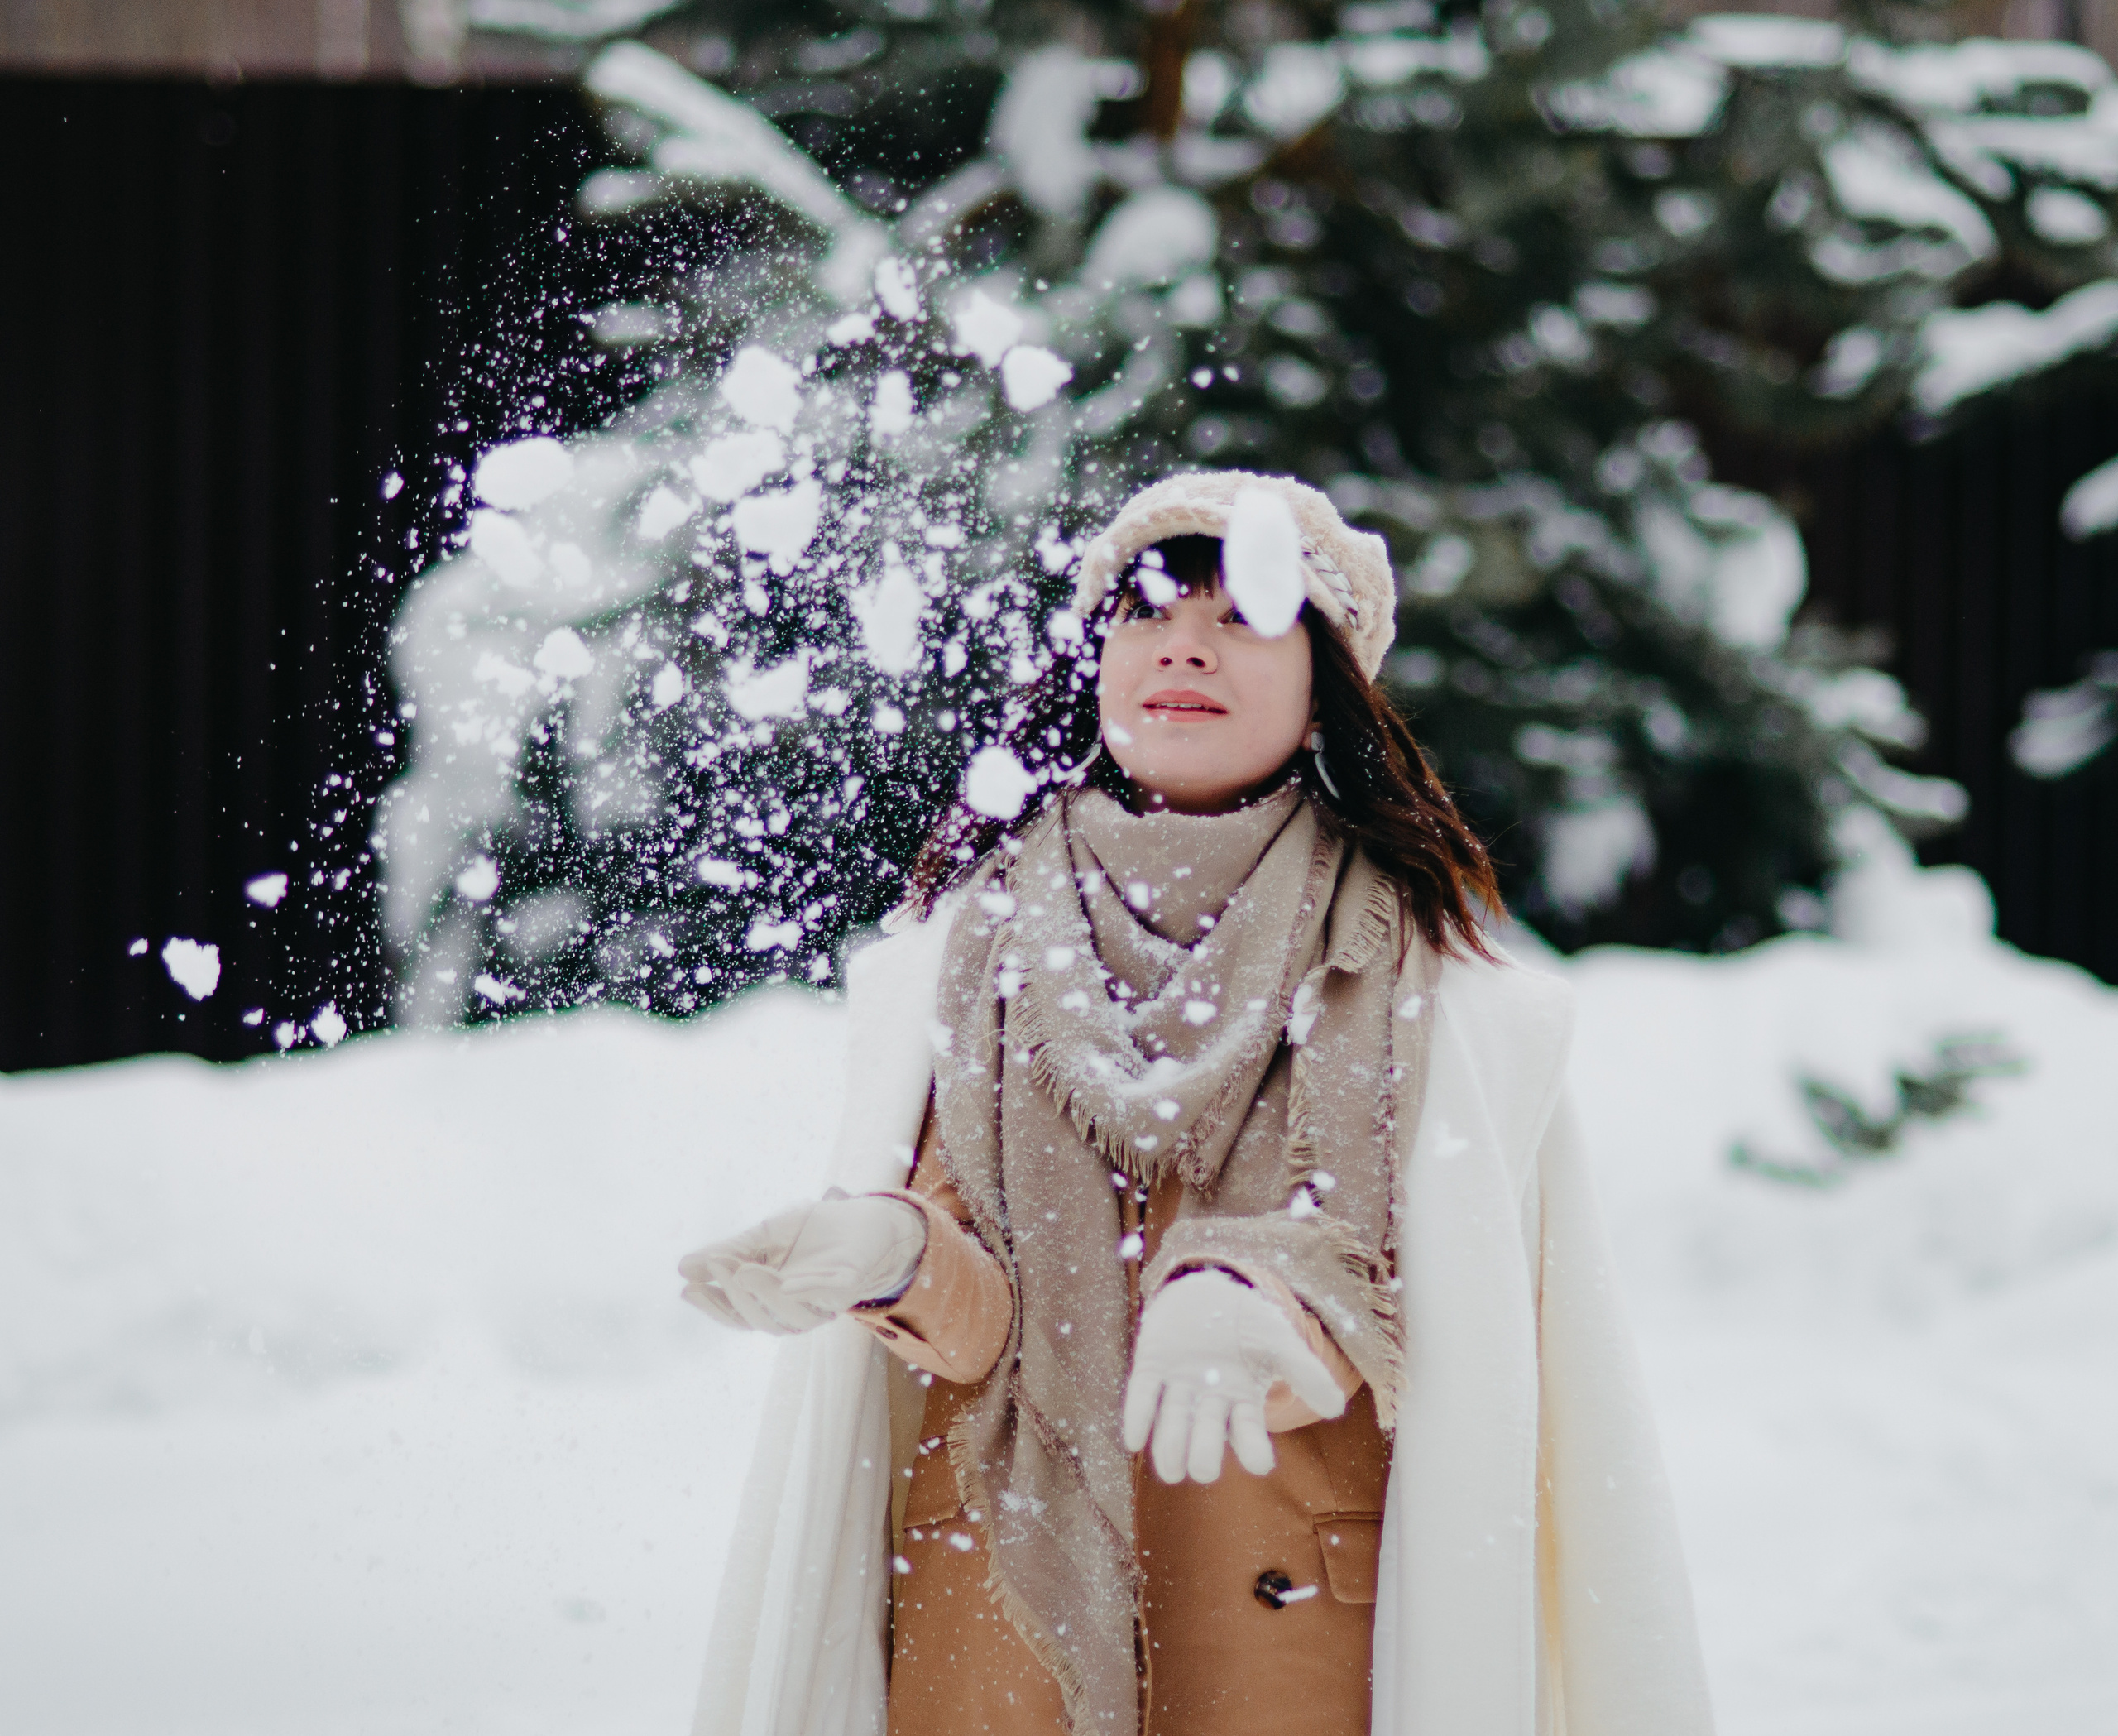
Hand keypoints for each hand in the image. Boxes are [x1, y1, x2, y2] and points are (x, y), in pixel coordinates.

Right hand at [677, 1190, 926, 1334]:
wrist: (863, 1217)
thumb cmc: (812, 1230)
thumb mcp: (765, 1235)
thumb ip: (732, 1251)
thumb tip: (684, 1267)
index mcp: (771, 1302)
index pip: (736, 1314)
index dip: (713, 1305)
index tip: (688, 1288)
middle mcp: (795, 1311)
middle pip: (759, 1318)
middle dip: (736, 1294)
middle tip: (718, 1265)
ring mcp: (823, 1304)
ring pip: (790, 1315)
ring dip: (766, 1294)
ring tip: (745, 1269)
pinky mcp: (849, 1288)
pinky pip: (827, 1296)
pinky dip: (808, 1290)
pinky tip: (787, 1280)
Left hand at [1121, 1269, 1346, 1482]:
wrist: (1207, 1289)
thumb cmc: (1247, 1322)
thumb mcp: (1278, 1341)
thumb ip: (1306, 1372)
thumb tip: (1337, 1407)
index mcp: (1240, 1402)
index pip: (1248, 1437)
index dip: (1253, 1453)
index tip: (1261, 1463)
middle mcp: (1208, 1405)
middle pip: (1204, 1444)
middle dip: (1203, 1458)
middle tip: (1202, 1465)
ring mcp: (1178, 1389)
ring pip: (1170, 1430)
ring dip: (1169, 1449)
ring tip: (1171, 1468)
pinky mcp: (1151, 1370)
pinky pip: (1141, 1398)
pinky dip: (1137, 1418)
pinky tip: (1134, 1438)